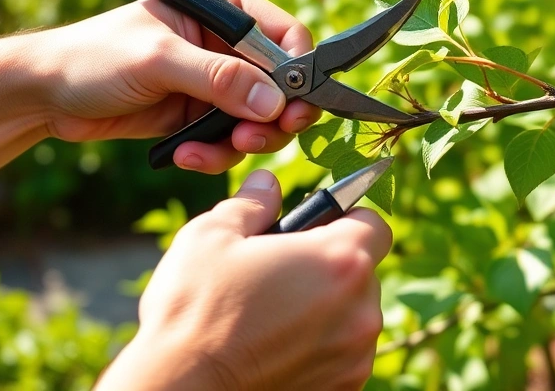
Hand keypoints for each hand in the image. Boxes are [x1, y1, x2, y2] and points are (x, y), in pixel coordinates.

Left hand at [38, 0, 320, 172]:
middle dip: (273, 117)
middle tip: (253, 138)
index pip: (287, 36)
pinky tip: (184, 157)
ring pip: (262, 119)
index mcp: (224, 7)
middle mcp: (227, 43)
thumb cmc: (95, 57)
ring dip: (243, 141)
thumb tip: (274, 101)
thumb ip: (219, 78)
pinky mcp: (201, 115)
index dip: (297, 72)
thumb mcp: (159, 60)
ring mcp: (217, 82)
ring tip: (212, 151)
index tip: (291, 108)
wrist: (48, 95)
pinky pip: (231, 141)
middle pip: (283, 84)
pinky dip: (215, 155)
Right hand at [96, 170, 391, 390]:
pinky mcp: (343, 389)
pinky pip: (342, 354)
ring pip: (353, 316)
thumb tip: (267, 183)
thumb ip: (252, 203)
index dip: (347, 219)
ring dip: (326, 309)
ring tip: (272, 314)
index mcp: (341, 261)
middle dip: (330, 267)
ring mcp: (355, 356)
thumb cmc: (194, 309)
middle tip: (281, 273)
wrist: (179, 390)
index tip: (316, 228)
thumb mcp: (212, 237)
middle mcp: (362, 310)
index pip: (375, 224)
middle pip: (363, 273)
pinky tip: (275, 346)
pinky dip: (319, 347)